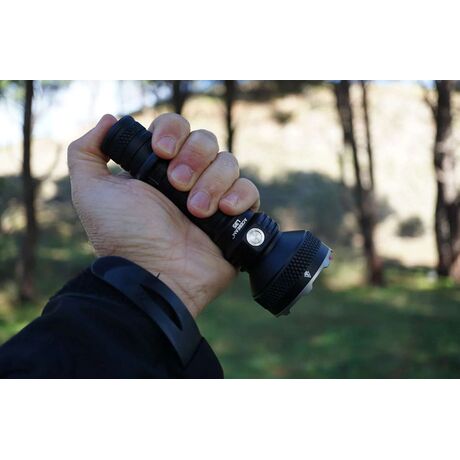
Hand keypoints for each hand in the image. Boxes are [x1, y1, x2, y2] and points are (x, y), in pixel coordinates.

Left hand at [68, 113, 259, 316]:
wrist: (154, 275)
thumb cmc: (123, 237)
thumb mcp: (91, 192)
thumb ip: (86, 151)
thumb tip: (109, 120)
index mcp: (158, 168)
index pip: (176, 127)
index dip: (172, 131)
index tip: (161, 151)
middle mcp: (188, 178)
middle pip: (206, 140)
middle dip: (193, 158)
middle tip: (176, 185)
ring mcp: (213, 196)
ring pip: (228, 162)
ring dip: (211, 183)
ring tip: (195, 211)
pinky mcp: (235, 217)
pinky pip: (250, 190)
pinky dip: (239, 196)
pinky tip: (223, 211)